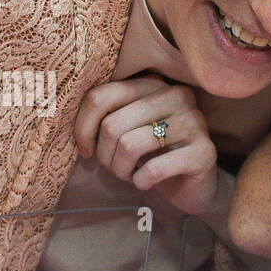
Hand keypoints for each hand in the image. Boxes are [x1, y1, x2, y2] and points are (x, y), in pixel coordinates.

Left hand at [74, 75, 225, 217]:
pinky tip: (145, 182)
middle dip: (105, 155)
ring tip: (128, 175)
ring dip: (121, 170)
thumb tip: (66, 120)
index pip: (101, 96)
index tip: (86, 150)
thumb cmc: (153, 155)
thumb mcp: (127, 128)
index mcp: (154, 84)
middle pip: (112, 124)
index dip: (83, 128)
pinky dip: (140, 182)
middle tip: (114, 168)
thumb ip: (105, 115)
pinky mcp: (204, 152)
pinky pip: (154, 169)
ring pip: (130, 145)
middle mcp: (177, 96)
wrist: (194, 186)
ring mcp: (194, 123)